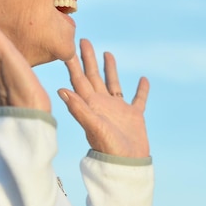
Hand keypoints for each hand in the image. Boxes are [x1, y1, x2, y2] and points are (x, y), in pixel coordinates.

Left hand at [59, 39, 149, 157]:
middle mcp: (102, 104)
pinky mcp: (134, 116)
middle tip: (84, 40)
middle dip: (88, 58)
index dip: (74, 62)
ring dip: (110, 69)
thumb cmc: (107, 149)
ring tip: (107, 53)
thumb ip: (79, 108)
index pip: (79, 79)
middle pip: (94, 76)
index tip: (68, 45)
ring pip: (113, 83)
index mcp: (91, 104)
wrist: (126, 166)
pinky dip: (141, 90)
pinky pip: (138, 99)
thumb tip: (61, 90)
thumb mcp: (92, 126)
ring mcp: (118, 109)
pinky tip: (143, 79)